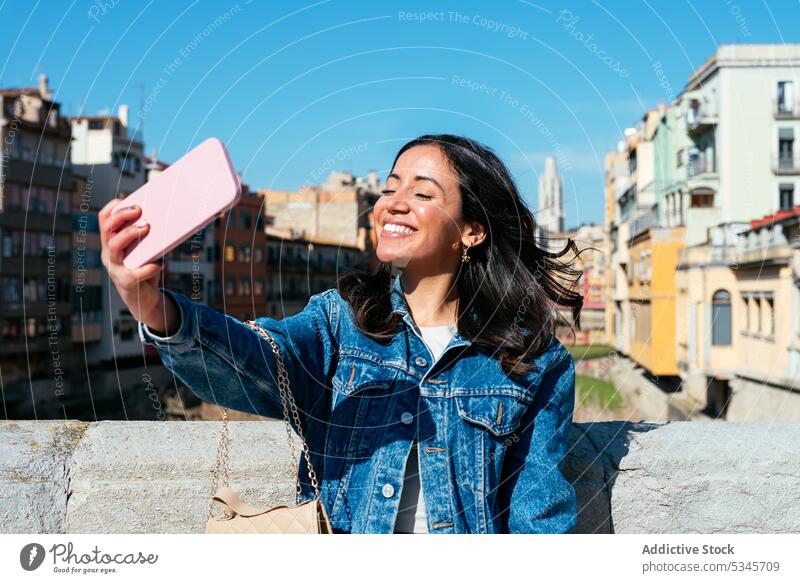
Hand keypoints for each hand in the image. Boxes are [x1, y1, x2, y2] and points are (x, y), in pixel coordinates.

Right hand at [99, 198, 178, 334]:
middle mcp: (109, 254)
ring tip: (146, 227)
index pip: (104, 221)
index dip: (112, 209)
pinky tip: (159, 264)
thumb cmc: (145, 269)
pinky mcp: (126, 283)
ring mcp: (115, 268)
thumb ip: (150, 238)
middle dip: (122, 217)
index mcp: (111, 243)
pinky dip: (148, 268)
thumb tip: (167, 218)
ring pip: (115, 247)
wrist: (145, 300)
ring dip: (130, 234)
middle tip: (139, 210)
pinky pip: (134, 273)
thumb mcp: (146, 251)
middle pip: (108, 230)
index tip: (123, 199)